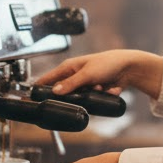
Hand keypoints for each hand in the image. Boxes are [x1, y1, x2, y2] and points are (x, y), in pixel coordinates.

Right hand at [36, 50, 162, 100]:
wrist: (129, 67)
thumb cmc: (108, 63)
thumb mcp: (87, 74)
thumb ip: (71, 84)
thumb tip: (55, 92)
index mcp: (69, 67)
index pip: (49, 78)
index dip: (40, 88)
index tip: (32, 98)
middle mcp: (75, 75)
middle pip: (65, 92)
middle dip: (74, 96)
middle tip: (84, 92)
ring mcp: (85, 83)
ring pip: (81, 98)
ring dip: (91, 95)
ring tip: (101, 86)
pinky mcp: (95, 90)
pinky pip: (93, 99)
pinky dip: (102, 94)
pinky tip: (110, 87)